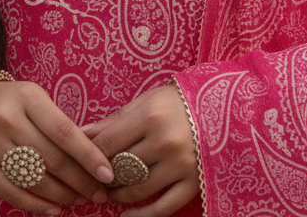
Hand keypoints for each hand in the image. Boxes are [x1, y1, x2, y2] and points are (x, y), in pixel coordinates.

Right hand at [0, 79, 115, 214]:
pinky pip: (12, 192)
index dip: (88, 155)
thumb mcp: (34, 99)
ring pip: (34, 178)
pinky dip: (36, 205)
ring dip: (62, 195)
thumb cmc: (11, 103)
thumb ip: (57, 123)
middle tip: (99, 194)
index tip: (108, 173)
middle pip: (52, 158)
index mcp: (28, 97)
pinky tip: (54, 208)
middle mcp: (7, 118)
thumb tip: (91, 158)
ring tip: (79, 200)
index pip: (65, 131)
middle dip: (80, 181)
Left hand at [82, 84, 199, 216]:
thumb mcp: (147, 100)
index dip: (89, 155)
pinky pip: (162, 208)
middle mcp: (164, 142)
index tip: (82, 161)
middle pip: (120, 168)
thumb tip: (82, 133)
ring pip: (137, 190)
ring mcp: (180, 165)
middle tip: (94, 179)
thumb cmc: (178, 101)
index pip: (108, 143)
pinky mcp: (193, 184)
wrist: (224, 108)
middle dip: (103, 177)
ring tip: (111, 192)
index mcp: (150, 116)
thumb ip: (115, 120)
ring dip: (118, 195)